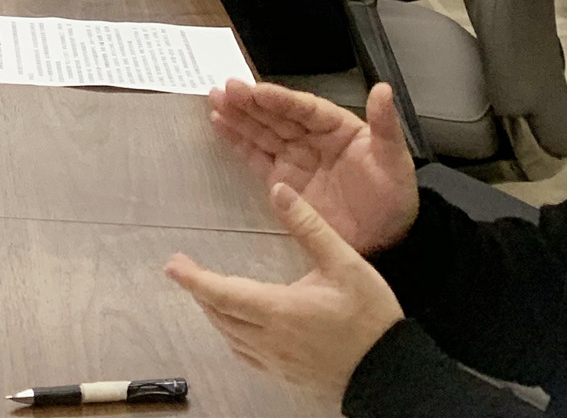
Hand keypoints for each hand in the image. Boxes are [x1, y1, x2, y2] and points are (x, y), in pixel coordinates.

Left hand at [165, 181, 402, 397]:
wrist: (395, 375)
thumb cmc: (371, 318)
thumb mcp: (345, 263)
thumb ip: (310, 226)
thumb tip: (279, 189)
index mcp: (278, 310)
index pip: (222, 293)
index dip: (194, 279)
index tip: (171, 265)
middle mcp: (270, 340)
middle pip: (220, 316)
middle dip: (199, 291)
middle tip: (185, 270)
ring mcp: (278, 363)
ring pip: (231, 337)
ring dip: (214, 313)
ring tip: (206, 292)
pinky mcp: (288, 377)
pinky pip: (248, 356)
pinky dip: (233, 335)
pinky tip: (238, 327)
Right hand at [204, 79, 417, 256]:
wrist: (387, 243)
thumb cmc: (393, 198)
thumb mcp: (394, 161)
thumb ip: (385, 126)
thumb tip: (382, 88)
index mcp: (336, 127)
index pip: (304, 108)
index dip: (280, 99)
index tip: (256, 90)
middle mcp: (311, 138)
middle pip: (277, 116)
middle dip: (250, 102)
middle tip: (225, 88)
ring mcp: (295, 159)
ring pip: (262, 132)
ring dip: (238, 115)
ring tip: (214, 99)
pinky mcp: (283, 183)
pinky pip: (256, 158)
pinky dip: (237, 141)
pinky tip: (219, 124)